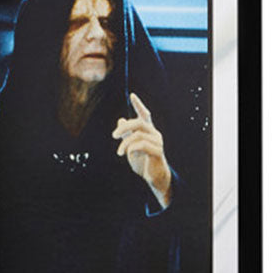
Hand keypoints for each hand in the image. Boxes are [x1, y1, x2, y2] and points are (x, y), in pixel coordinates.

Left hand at [112, 92, 172, 207]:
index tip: (132, 95)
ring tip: (119, 153)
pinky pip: (141, 145)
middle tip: (114, 135)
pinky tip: (129, 154)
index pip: (145, 115)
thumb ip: (127, 134)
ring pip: (137, 135)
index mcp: (148, 131)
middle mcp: (154, 134)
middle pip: (139, 122)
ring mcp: (157, 142)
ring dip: (125, 144)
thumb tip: (121, 120)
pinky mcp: (158, 151)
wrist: (153, 177)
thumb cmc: (143, 161)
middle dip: (124, 127)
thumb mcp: (131, 147)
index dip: (138, 105)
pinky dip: (132, 149)